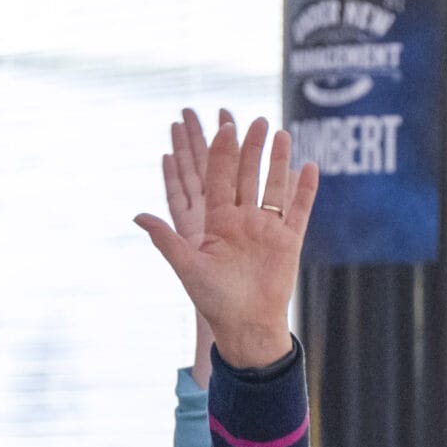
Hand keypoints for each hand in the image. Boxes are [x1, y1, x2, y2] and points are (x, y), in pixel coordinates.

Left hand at [134, 114, 318, 370]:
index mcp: (216, 222)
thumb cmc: (214, 300)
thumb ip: (166, 240)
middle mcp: (242, 220)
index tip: (223, 128)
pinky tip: (309, 167)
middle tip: (254, 121)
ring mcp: (267, 228)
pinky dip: (304, 189)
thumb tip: (137, 216)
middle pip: (246, 175)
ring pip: (273, 187)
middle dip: (250, 148)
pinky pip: (298, 210)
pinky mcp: (289, 240)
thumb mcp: (187, 267)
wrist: (246, 326)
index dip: (220, 154)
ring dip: (278, 161)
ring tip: (281, 134)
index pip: (218, 179)